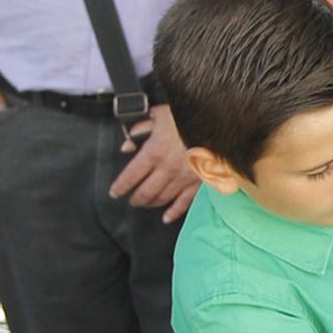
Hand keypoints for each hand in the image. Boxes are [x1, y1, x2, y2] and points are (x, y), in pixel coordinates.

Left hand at [108, 102, 199, 223]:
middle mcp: (167, 168)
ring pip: (162, 198)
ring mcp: (183, 177)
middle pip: (145, 191)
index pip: (131, 176)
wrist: (218, 121)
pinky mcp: (198, 182)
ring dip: (151, 203)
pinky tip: (166, 217)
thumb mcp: (159, 115)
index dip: (120, 187)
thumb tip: (127, 145)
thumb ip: (140, 129)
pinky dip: (174, 212)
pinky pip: (184, 202)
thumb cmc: (189, 115)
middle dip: (135, 199)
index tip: (115, 192)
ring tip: (145, 204)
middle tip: (131, 200)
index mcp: (154, 151)